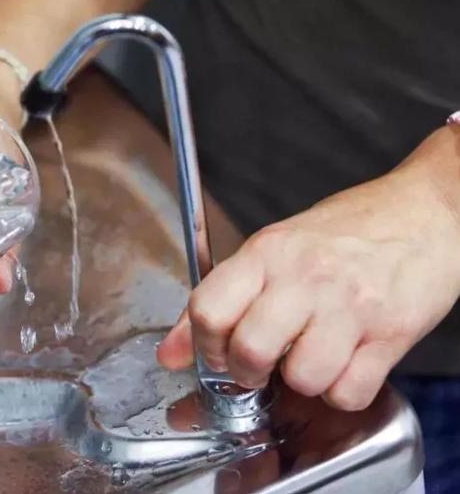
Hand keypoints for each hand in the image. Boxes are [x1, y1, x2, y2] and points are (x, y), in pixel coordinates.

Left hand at [158, 127, 459, 410]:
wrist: (428, 208)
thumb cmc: (349, 229)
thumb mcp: (274, 247)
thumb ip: (221, 297)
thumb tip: (170, 352)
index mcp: (268, 253)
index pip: (208, 309)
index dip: (202, 346)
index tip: (214, 353)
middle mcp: (306, 276)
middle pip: (250, 351)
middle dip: (247, 373)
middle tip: (259, 366)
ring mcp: (350, 305)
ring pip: (302, 379)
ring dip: (301, 383)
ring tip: (310, 359)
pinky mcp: (392, 333)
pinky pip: (349, 392)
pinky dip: (342, 391)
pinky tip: (344, 365)